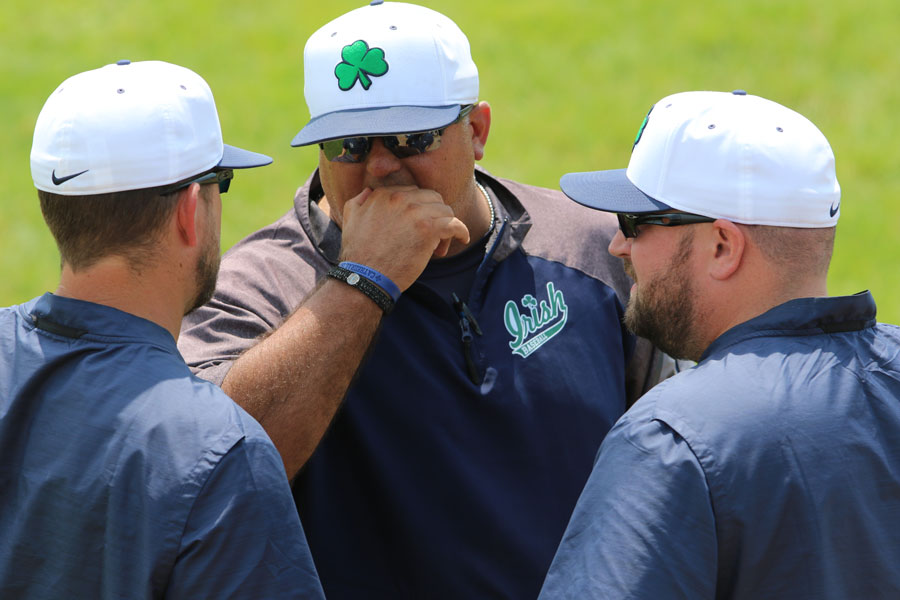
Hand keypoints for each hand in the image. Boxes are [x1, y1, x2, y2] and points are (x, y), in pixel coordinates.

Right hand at [339, 186, 469, 290]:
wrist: (365, 276)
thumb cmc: (359, 254)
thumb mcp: (351, 219)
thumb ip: (360, 201)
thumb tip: (369, 191)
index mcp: (385, 194)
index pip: (414, 193)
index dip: (419, 210)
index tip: (416, 229)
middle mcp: (401, 199)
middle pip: (433, 199)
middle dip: (434, 216)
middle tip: (431, 237)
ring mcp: (416, 213)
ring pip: (445, 211)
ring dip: (445, 227)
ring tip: (438, 246)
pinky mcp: (429, 230)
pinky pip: (455, 224)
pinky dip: (461, 231)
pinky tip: (462, 238)